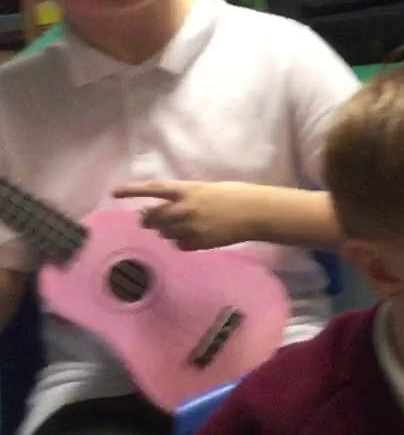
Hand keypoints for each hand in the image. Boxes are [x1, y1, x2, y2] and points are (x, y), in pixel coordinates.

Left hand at [112, 180, 263, 250]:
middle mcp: (185, 209)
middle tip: (147, 219)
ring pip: (164, 233)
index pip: (154, 190)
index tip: (114, 192)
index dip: (133, 190)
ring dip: (166, 231)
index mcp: (189, 191)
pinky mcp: (198, 243)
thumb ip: (187, 197)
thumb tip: (167, 208)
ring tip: (182, 226)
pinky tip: (194, 237)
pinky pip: (179, 245)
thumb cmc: (238, 195)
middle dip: (147, 219)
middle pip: (153, 217)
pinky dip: (181, 242)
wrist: (259, 214)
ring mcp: (191, 227)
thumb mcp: (209, 189)